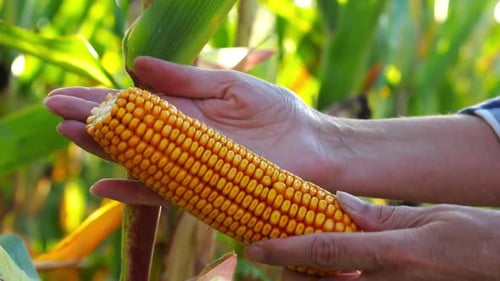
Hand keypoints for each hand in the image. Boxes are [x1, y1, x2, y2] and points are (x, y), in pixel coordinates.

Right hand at [44, 56, 333, 204]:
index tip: (66, 93)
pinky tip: (104, 187)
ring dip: (103, 148)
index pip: (135, 103)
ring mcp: (189, 164)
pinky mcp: (203, 189)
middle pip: (128, 130)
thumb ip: (184, 78)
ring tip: (68, 134)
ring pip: (137, 158)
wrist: (311, 145)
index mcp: (186, 109)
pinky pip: (163, 193)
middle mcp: (182, 138)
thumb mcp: (229, 85)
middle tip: (54, 108)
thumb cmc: (277, 112)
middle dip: (91, 119)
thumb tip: (135, 65)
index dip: (101, 98)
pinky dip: (134, 191)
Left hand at [245, 192, 499, 280]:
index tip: (255, 248)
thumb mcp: (429, 217)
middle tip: (274, 252)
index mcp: (393, 254)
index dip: (284, 251)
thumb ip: (380, 215)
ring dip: (310, 280)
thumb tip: (337, 201)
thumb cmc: (476, 238)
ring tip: (298, 263)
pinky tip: (333, 272)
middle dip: (290, 272)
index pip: (326, 252)